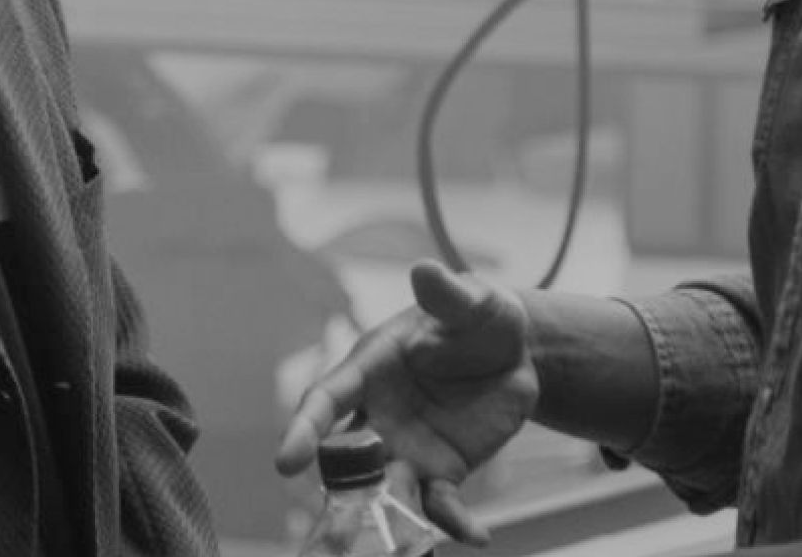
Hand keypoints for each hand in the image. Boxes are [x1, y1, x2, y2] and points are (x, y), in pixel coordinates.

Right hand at [274, 262, 538, 544]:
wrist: (515, 354)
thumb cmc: (479, 318)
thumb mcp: (473, 303)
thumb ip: (448, 295)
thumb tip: (426, 271)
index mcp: (369, 369)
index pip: (326, 400)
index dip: (304, 430)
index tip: (286, 462)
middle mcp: (377, 416)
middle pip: (343, 461)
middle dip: (333, 494)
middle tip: (329, 533)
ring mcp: (406, 450)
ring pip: (384, 492)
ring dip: (384, 520)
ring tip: (396, 545)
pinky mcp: (441, 473)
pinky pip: (440, 506)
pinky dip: (453, 524)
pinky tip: (477, 535)